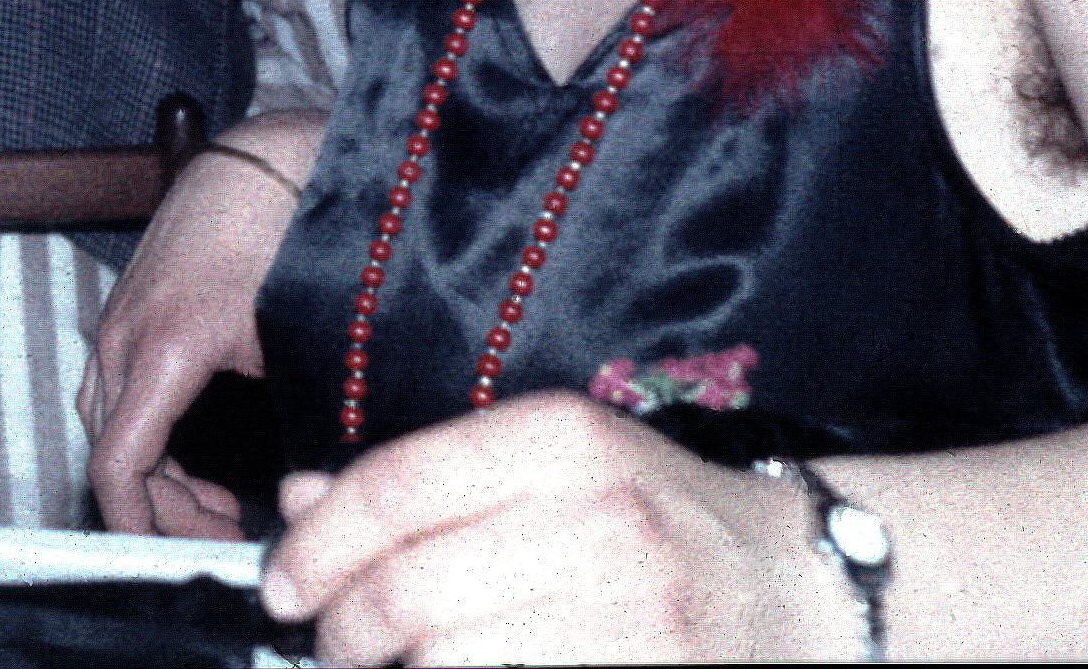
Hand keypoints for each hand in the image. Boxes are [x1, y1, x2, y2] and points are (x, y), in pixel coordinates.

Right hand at [81, 130, 303, 536]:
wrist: (270, 157)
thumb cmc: (289, 238)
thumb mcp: (295, 344)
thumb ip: (283, 424)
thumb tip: (298, 499)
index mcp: (164, 349)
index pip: (117, 465)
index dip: (140, 526)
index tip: (184, 555)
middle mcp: (125, 335)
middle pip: (113, 451)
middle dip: (160, 509)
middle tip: (224, 536)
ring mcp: (121, 318)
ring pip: (111, 421)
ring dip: (155, 473)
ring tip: (218, 505)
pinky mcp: (132, 308)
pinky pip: (120, 390)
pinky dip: (151, 433)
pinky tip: (200, 449)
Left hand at [257, 393, 844, 664]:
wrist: (805, 592)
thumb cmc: (656, 518)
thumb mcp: (552, 462)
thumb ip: (425, 476)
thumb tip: (297, 501)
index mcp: (564, 440)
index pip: (394, 489)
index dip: (315, 544)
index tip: (282, 583)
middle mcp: (599, 523)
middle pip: (409, 590)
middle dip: (342, 629)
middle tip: (331, 641)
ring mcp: (630, 619)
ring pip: (447, 664)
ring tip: (392, 668)